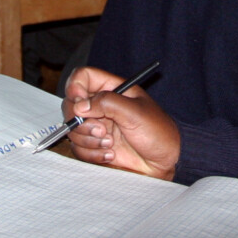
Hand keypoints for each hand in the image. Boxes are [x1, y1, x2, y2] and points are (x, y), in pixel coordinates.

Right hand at [63, 66, 180, 179]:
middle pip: (71, 105)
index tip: (79, 102)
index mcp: (111, 89)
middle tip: (101, 130)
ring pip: (73, 129)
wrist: (166, 160)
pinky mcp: (95, 146)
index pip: (82, 77)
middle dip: (82, 121)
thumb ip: (106, 103)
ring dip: (88, 140)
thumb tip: (79, 106)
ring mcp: (96, 126)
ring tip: (110, 144)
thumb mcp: (135, 112)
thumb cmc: (158, 131)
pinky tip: (110, 155)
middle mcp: (101, 106)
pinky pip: (79, 148)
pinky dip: (91, 154)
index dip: (75, 87)